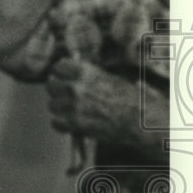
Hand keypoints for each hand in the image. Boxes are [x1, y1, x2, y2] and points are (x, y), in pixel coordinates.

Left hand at [46, 57, 162, 151]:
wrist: (142, 121)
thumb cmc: (132, 99)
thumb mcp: (112, 78)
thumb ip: (90, 75)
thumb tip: (75, 72)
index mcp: (85, 72)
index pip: (58, 67)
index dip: (60, 73)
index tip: (62, 77)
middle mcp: (76, 87)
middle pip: (50, 85)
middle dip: (57, 90)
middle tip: (65, 95)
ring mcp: (73, 106)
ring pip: (51, 105)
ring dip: (59, 108)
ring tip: (71, 110)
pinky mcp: (75, 124)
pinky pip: (55, 122)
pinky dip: (62, 124)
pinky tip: (72, 123)